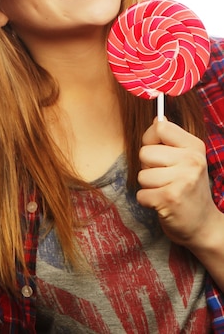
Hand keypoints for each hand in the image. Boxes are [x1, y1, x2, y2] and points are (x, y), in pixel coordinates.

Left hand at [137, 119, 217, 248]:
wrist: (203, 226)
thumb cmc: (187, 189)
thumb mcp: (186, 160)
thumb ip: (170, 141)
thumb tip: (157, 118)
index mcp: (194, 147)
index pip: (159, 128)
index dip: (150, 139)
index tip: (158, 152)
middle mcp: (192, 161)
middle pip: (144, 152)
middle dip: (148, 167)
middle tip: (164, 178)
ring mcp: (182, 180)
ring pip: (141, 174)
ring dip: (148, 186)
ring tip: (165, 191)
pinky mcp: (170, 199)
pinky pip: (141, 194)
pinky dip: (147, 201)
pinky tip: (162, 203)